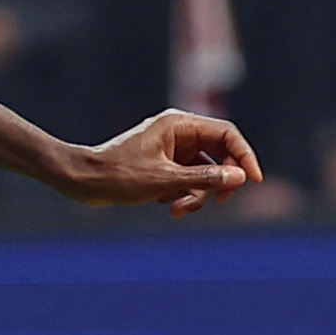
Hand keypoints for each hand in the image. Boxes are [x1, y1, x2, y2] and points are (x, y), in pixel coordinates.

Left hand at [63, 109, 262, 215]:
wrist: (82, 181)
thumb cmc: (118, 175)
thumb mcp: (165, 180)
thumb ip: (205, 178)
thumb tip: (239, 177)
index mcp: (179, 124)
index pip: (226, 134)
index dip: (244, 156)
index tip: (253, 180)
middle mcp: (178, 132)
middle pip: (219, 153)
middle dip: (219, 180)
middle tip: (217, 201)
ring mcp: (171, 148)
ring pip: (204, 171)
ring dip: (198, 193)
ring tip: (178, 209)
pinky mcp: (163, 164)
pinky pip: (188, 179)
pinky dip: (184, 194)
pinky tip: (165, 205)